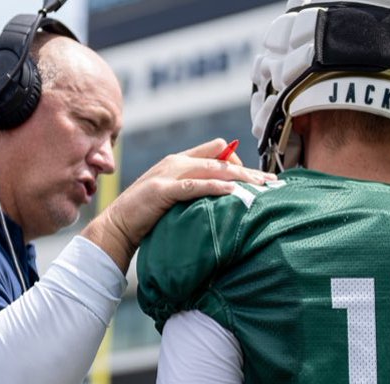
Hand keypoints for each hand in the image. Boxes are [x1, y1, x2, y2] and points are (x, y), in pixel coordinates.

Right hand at [82, 138, 272, 269]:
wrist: (118, 226)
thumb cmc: (148, 216)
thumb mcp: (175, 198)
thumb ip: (194, 190)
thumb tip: (223, 193)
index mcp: (179, 161)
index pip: (217, 151)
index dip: (241, 161)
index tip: (260, 177)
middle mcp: (175, 162)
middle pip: (221, 160)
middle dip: (249, 170)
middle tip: (272, 182)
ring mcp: (168, 174)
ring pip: (211, 169)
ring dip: (239, 176)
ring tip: (260, 186)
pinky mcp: (162, 190)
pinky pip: (193, 185)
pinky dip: (213, 186)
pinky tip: (231, 189)